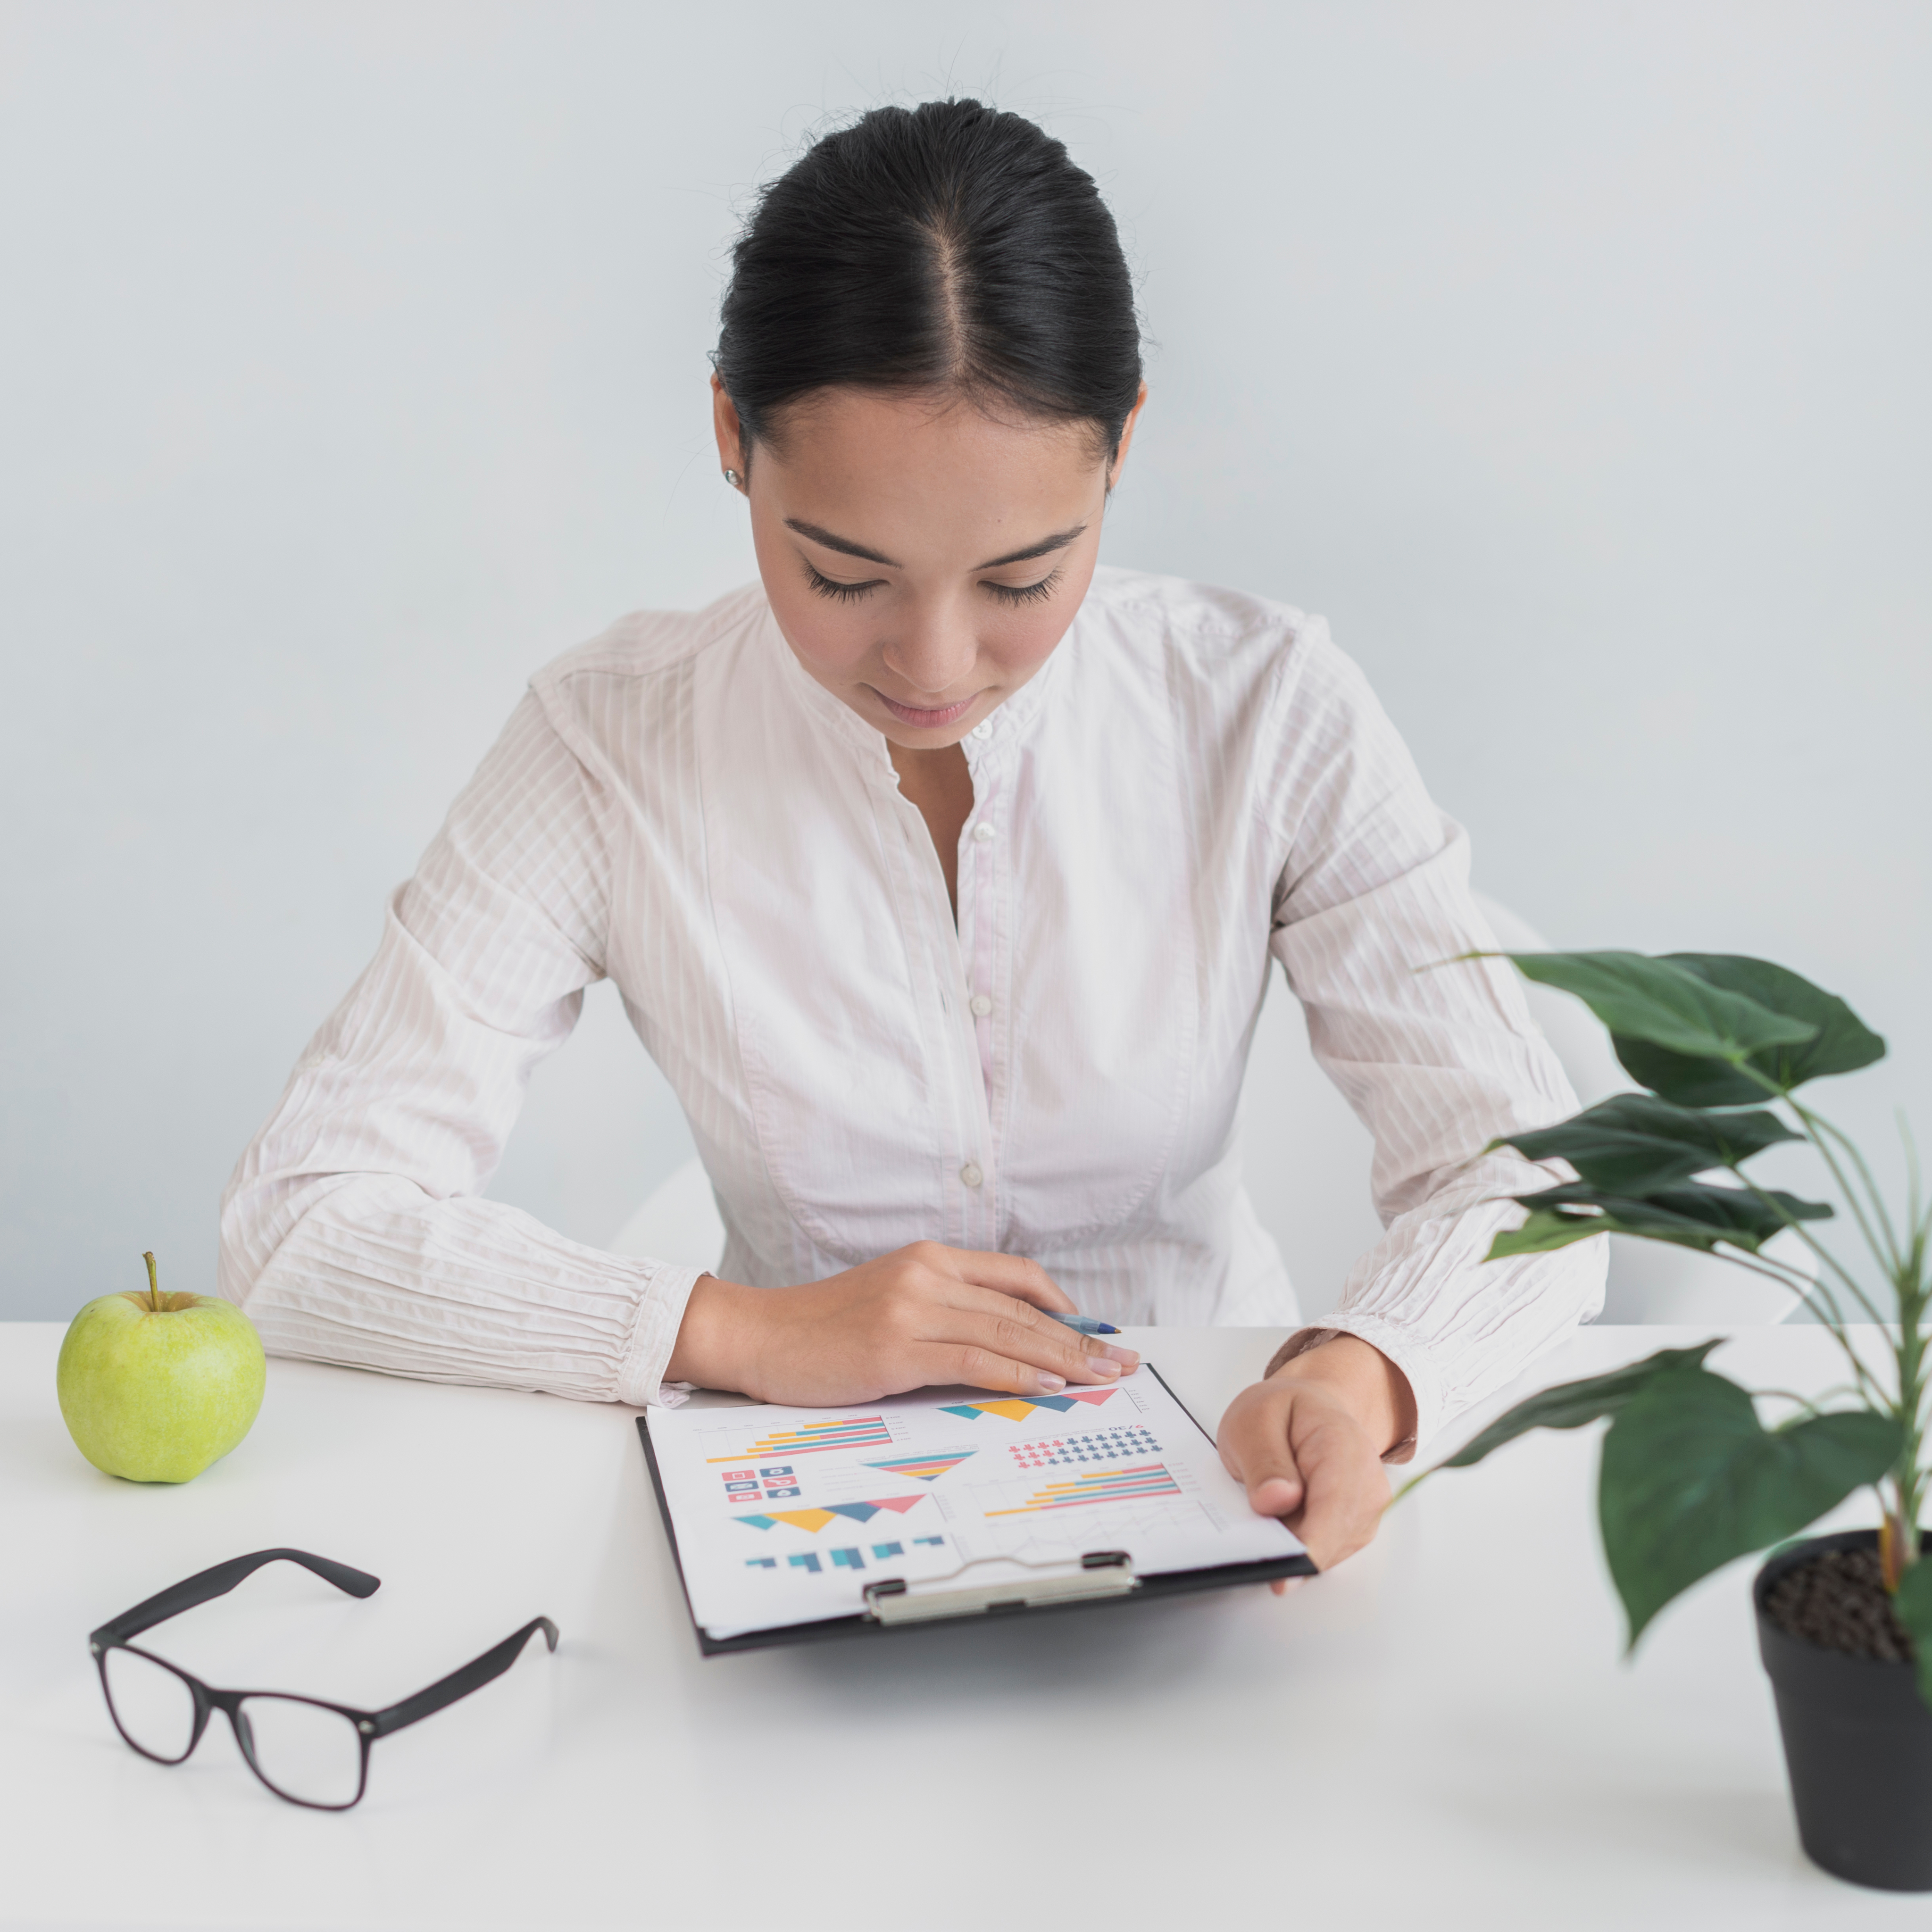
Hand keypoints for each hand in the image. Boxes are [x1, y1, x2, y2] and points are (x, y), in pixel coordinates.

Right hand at [665, 1240, 1139, 1406]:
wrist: (758, 1334)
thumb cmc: (821, 1328)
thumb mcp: (890, 1302)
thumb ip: (943, 1311)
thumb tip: (1004, 1344)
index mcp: (928, 1259)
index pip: (1015, 1276)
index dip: (1063, 1305)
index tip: (1097, 1331)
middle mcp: (925, 1274)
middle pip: (1022, 1308)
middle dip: (1080, 1338)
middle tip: (1121, 1361)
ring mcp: (911, 1308)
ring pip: (1006, 1332)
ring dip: (1063, 1359)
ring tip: (1102, 1377)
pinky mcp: (895, 1347)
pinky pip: (972, 1360)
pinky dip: (1017, 1375)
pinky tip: (1049, 1386)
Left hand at [1216, 1334, 1416, 1584]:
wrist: (1309, 1409)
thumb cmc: (1284, 1413)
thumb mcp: (1254, 1420)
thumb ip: (1263, 1460)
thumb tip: (1275, 1501)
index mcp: (1342, 1444)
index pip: (1335, 1507)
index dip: (1311, 1545)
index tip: (1282, 1574)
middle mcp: (1366, 1483)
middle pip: (1334, 1537)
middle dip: (1291, 1551)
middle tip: (1249, 1546)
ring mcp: (1365, 1510)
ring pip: (1328, 1552)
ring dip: (1291, 1548)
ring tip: (1260, 1522)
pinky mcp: (1353, 1529)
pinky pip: (1324, 1552)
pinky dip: (1297, 1546)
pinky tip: (1277, 1528)